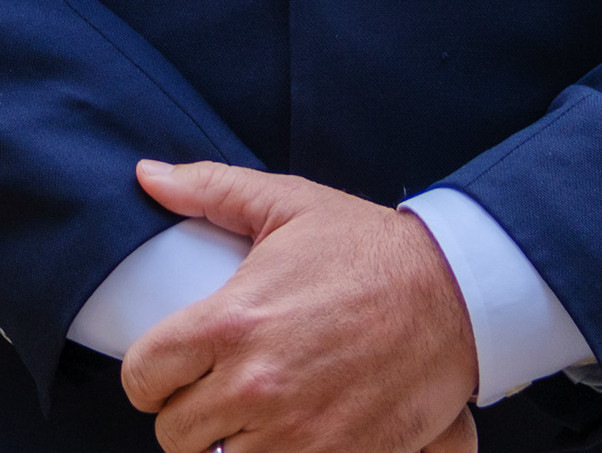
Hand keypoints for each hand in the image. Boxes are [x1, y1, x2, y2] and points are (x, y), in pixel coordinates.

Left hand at [119, 162, 478, 452]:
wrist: (457, 297)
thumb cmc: (369, 249)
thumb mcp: (289, 204)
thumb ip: (210, 188)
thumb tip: (147, 175)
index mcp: (231, 323)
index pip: (143, 377)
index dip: (147, 377)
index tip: (164, 373)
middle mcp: (256, 386)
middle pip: (174, 433)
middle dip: (185, 415)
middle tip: (209, 395)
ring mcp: (297, 434)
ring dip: (226, 445)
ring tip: (245, 419)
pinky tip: (284, 436)